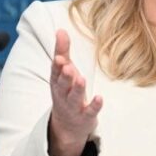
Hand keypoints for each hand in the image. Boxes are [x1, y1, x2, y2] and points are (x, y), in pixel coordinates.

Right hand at [48, 29, 102, 155]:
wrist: (67, 125)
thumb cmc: (66, 91)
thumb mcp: (63, 72)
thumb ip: (62, 51)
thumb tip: (60, 30)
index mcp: (57, 82)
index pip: (55, 72)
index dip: (57, 65)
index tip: (59, 57)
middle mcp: (63, 94)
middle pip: (63, 85)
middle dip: (65, 76)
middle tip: (68, 67)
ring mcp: (73, 106)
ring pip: (74, 98)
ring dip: (77, 89)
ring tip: (81, 79)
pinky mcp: (85, 116)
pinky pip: (90, 111)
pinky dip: (95, 105)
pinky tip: (100, 98)